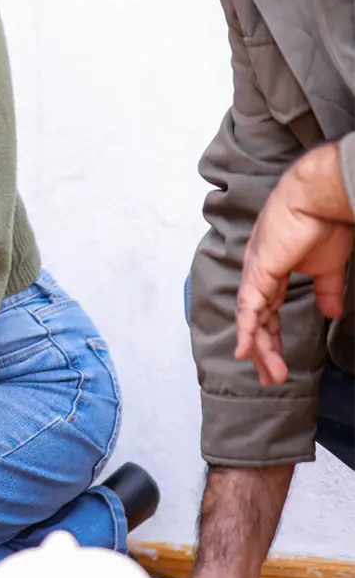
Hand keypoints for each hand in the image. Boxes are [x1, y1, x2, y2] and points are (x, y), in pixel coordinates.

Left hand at [236, 170, 354, 385]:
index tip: (278, 363)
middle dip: (263, 352)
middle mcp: (258, 277)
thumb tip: (331, 314)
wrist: (319, 199)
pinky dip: (245, 331)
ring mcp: (255, 275)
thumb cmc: (323, 223)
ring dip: (260, 350)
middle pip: (256, 322)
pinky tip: (245, 352)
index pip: (268, 314)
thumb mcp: (327, 267)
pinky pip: (249, 309)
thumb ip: (326, 291)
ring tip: (270, 375)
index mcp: (272, 274)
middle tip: (270, 378)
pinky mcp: (257, 274)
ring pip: (252, 321)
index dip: (271, 339)